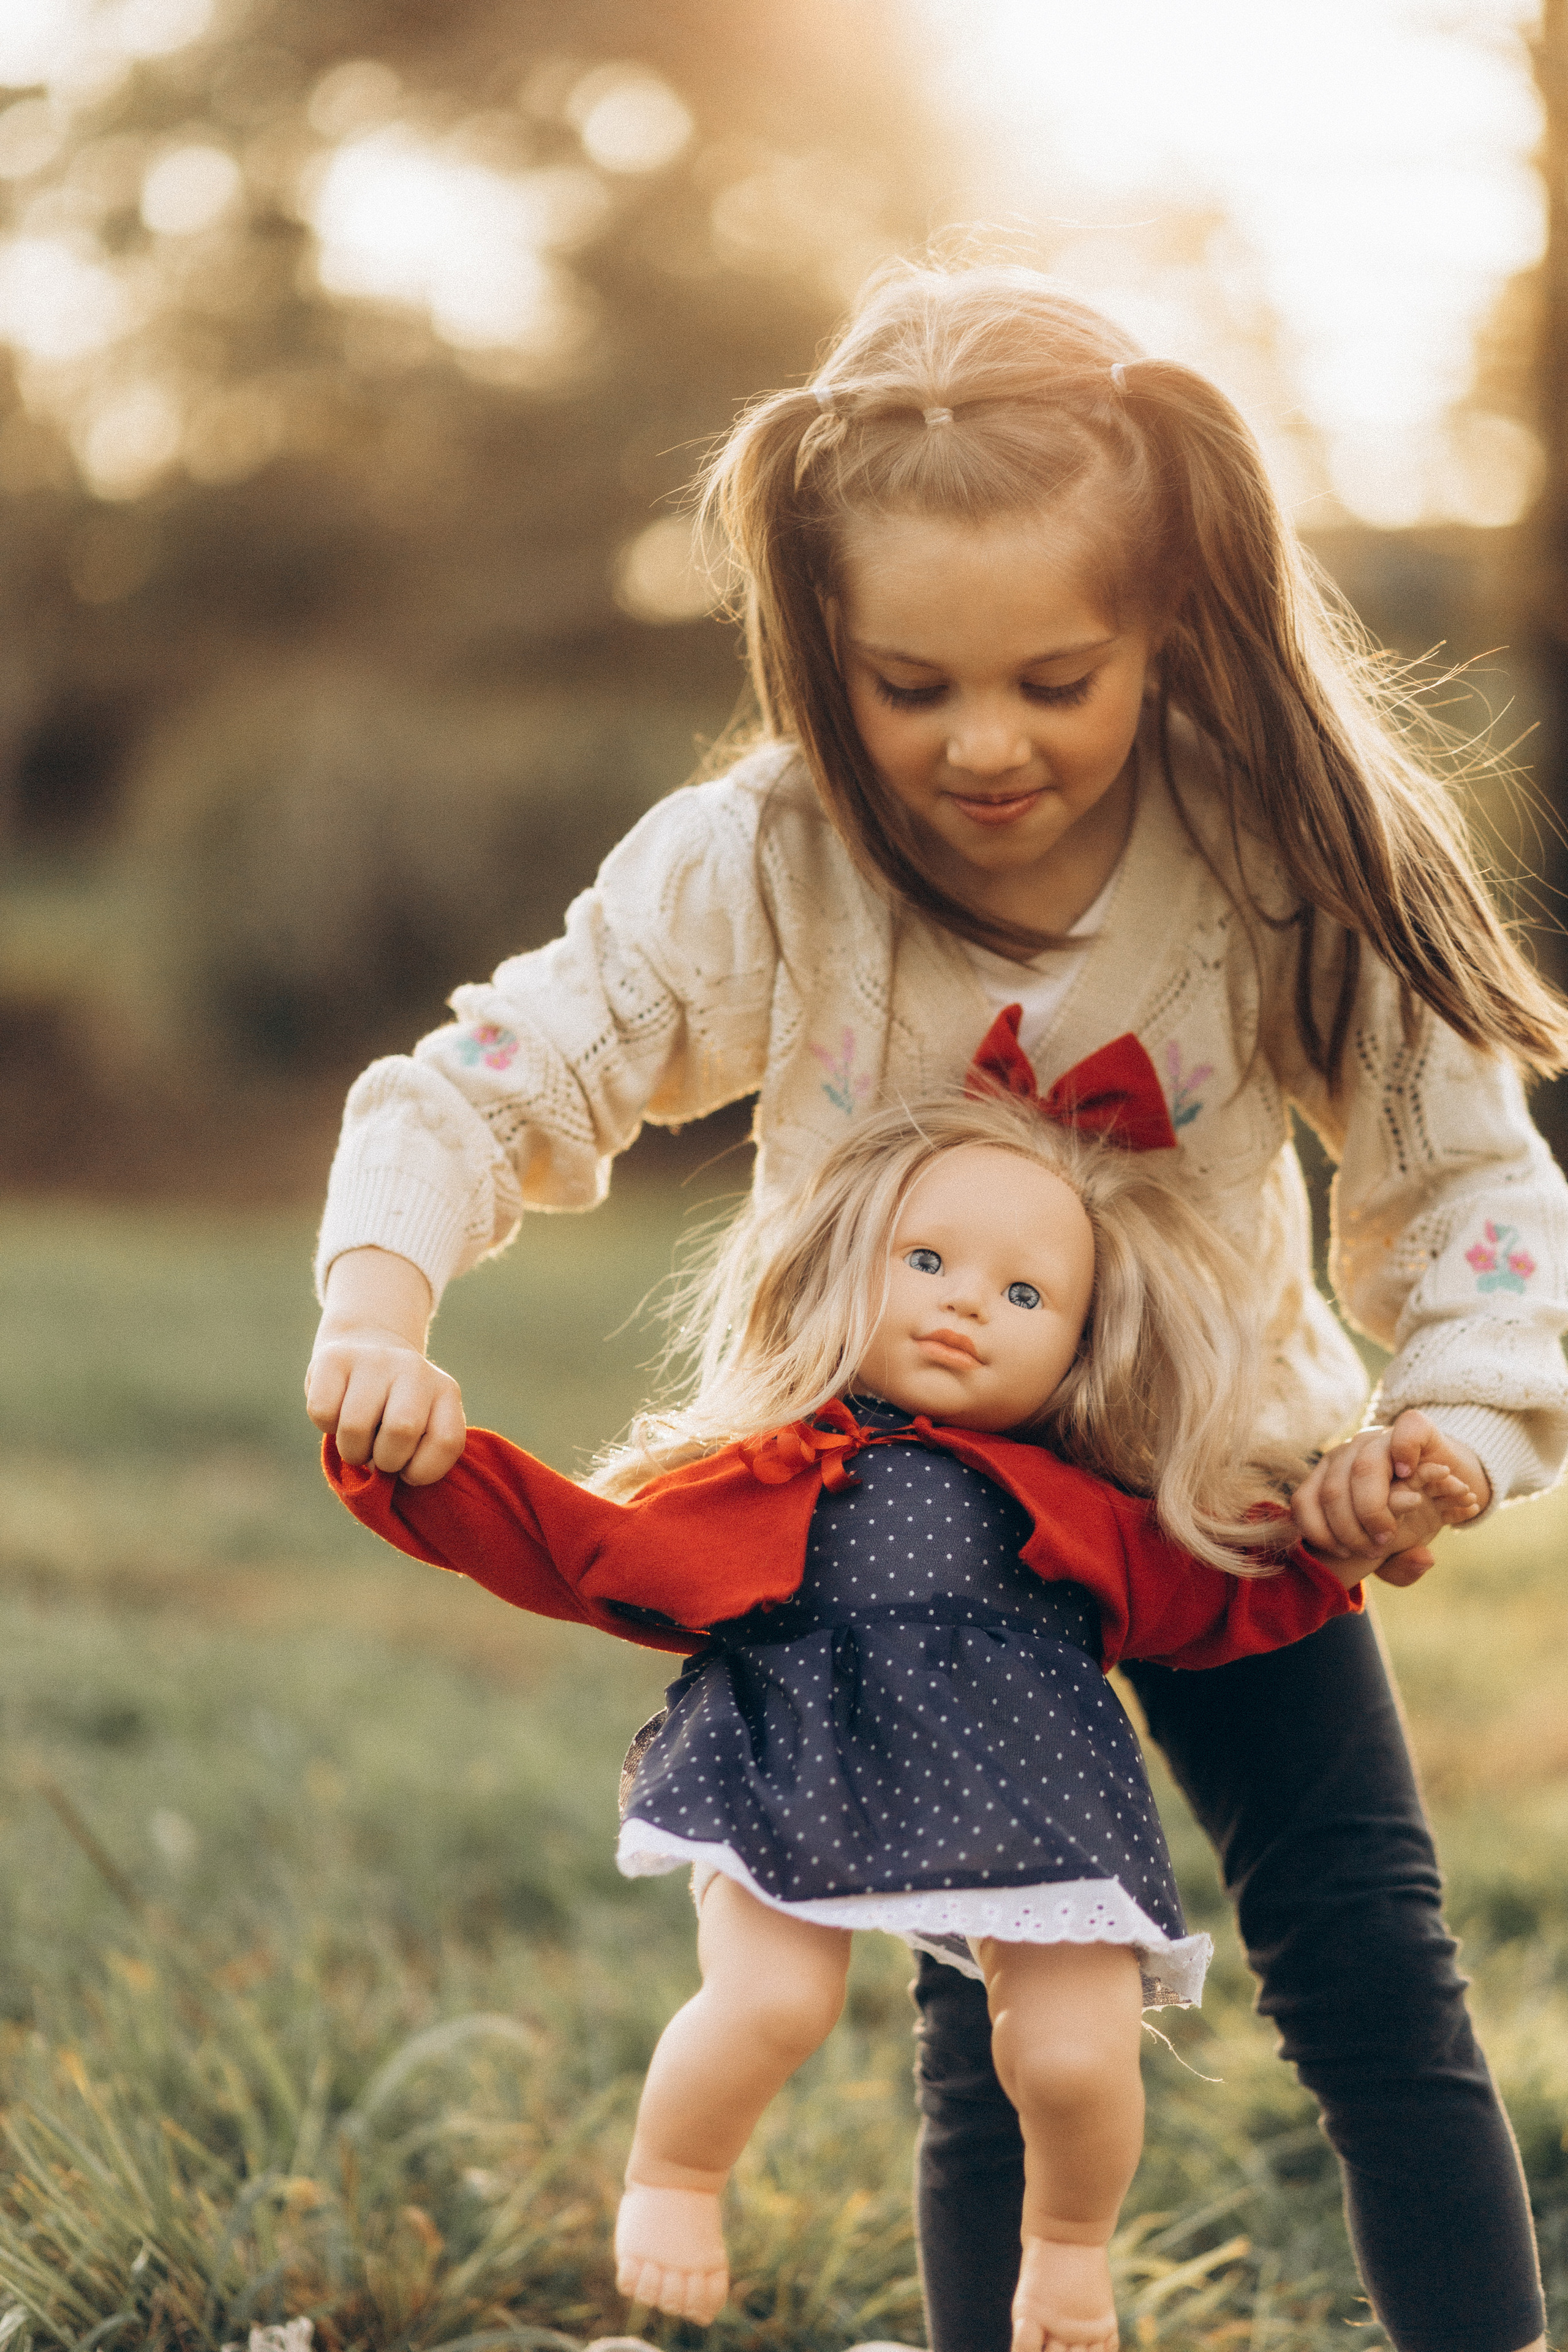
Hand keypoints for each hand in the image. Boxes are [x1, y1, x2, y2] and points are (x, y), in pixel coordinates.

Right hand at [305, 1247, 466, 1483]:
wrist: (366, 1345)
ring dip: (351, 1449)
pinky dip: (325, 1426)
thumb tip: (383, 1480)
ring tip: (357, 1438)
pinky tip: (337, 1411)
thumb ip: (416, 1455)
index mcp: (445, 1391)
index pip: (447, 1441)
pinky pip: (322, 1412)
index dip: (422, 1470)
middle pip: (401, 1430)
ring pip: (355, 1427)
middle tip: (378, 1453)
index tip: (407, 1468)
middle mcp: (415, 1369)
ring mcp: (375, 1359)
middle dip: (384, 1460)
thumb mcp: (421, 1425)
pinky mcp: (334, 1357)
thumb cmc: (392, 1407)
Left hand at [1292, 1409, 1486, 1589]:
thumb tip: (1422, 1559)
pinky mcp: (1415, 1427)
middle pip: (1332, 1491)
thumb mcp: (1397, 1550)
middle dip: (1351, 1531)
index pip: (1303, 1501)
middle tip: (1376, 1547)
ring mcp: (1379, 1438)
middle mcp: (1347, 1454)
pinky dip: (1406, 1456)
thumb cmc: (1410, 1521)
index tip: (1346, 1554)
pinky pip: (1405, 1434)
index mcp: (1328, 1478)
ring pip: (1362, 1467)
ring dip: (1375, 1508)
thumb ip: (1398, 1566)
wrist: (1449, 1486)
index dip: (1320, 1534)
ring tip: (1390, 1530)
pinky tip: (1412, 1480)